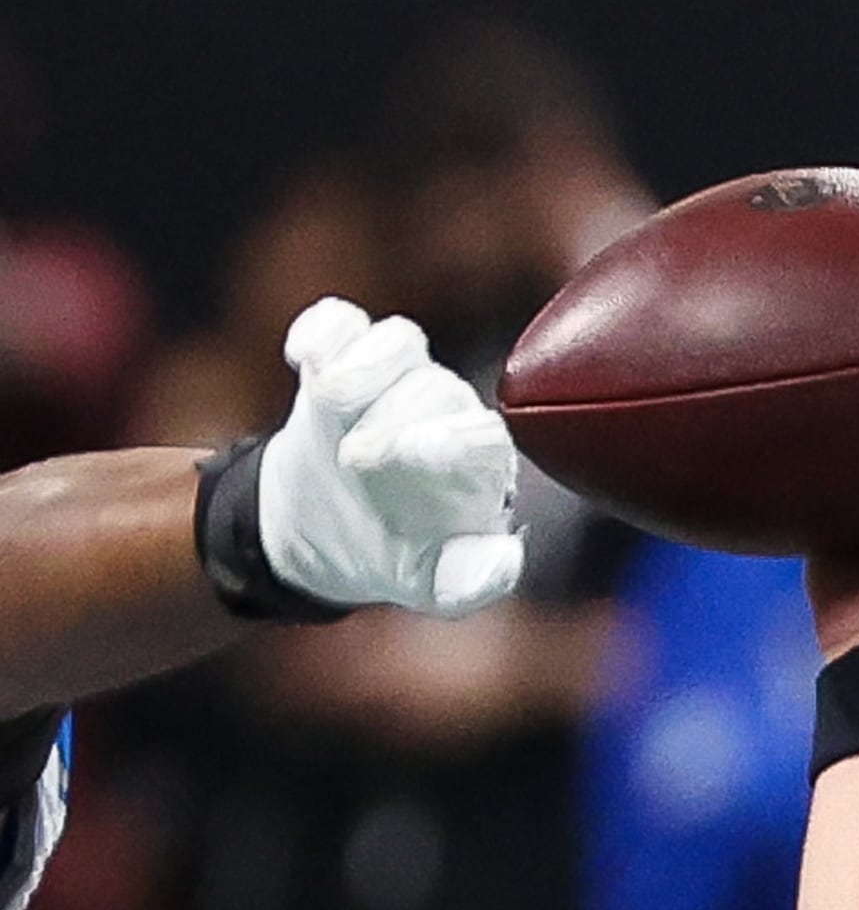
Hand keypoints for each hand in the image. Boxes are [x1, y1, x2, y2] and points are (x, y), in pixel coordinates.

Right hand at [259, 298, 524, 615]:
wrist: (326, 529)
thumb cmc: (395, 554)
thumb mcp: (431, 585)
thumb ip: (469, 581)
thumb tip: (505, 558)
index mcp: (477, 465)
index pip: (485, 435)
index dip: (454, 437)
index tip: (414, 452)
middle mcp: (445, 412)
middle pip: (436, 387)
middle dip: (395, 414)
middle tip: (357, 459)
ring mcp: (393, 381)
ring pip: (398, 341)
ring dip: (364, 364)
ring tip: (329, 398)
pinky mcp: (340, 362)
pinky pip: (340, 323)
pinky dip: (320, 331)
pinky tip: (302, 358)